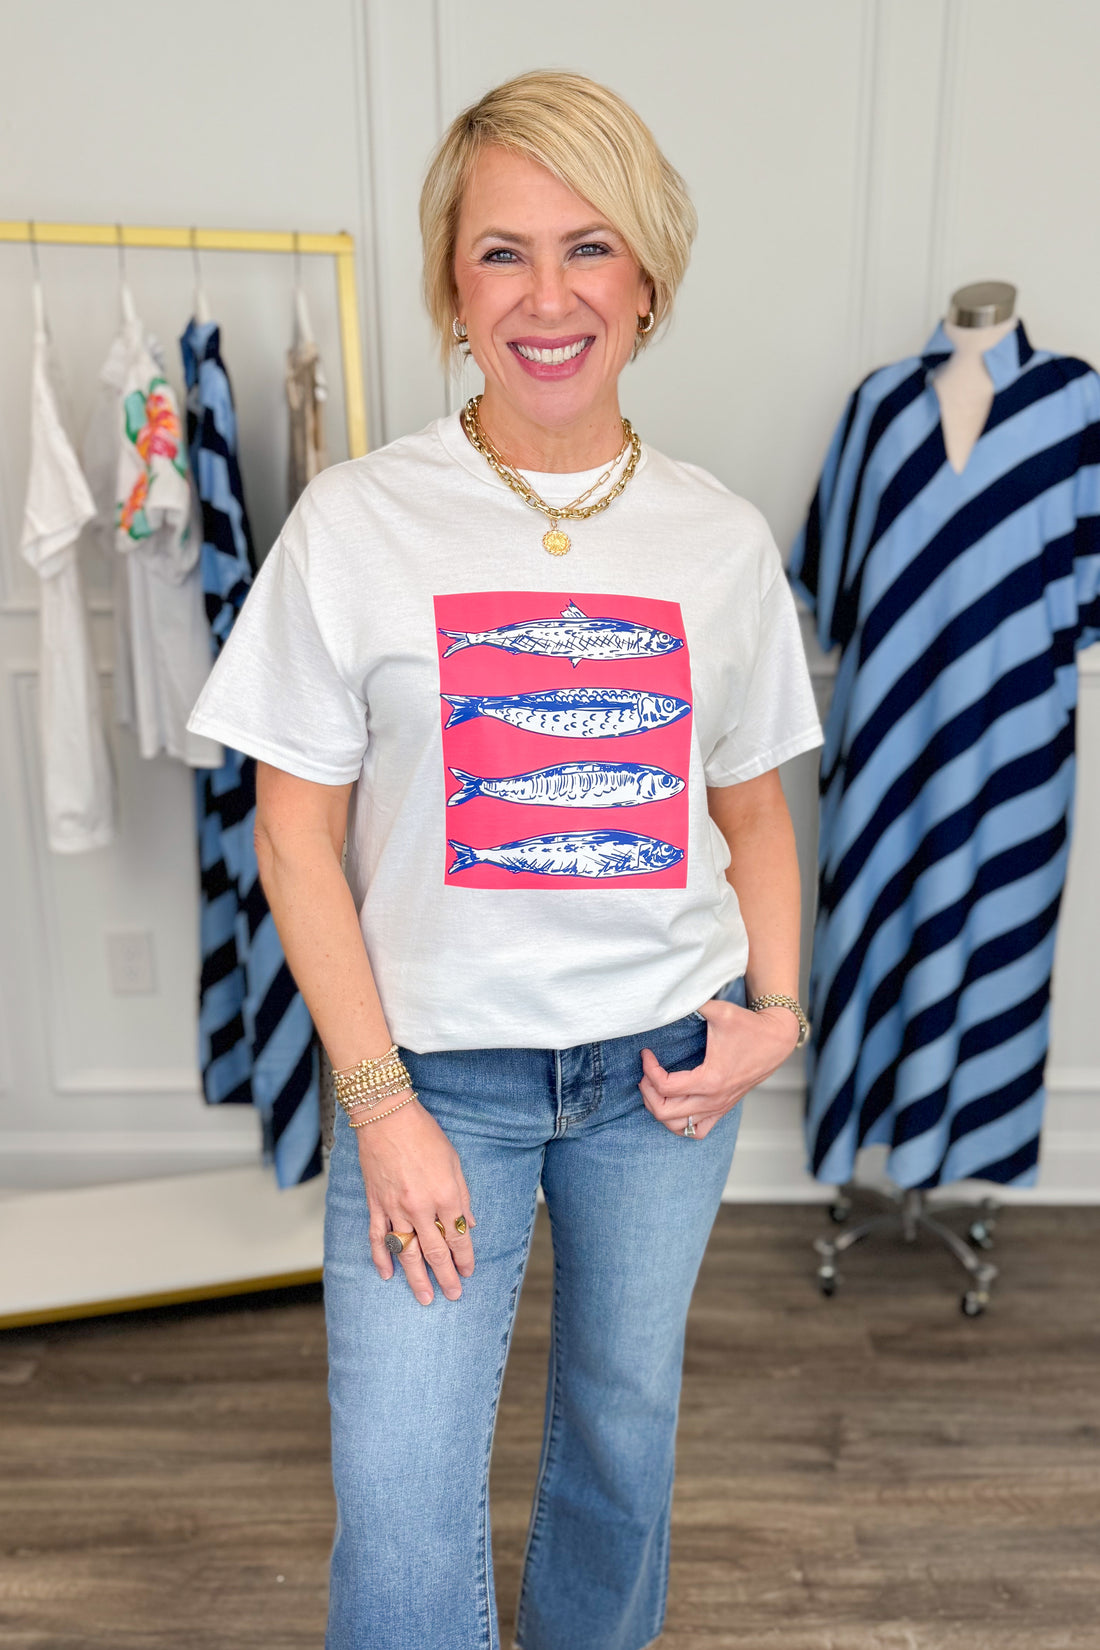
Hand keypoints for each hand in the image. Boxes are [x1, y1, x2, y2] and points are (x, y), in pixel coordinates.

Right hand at [353, 1094, 475, 1304]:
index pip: (458, 1236)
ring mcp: (395, 1208)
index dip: (465, 1257)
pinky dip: (382, 1258)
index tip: (468, 1272)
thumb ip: (462, 1195)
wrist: (386, 1116)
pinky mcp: (375, 1204)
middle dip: (446, 1276)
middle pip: (435, 1251)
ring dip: (417, 1278)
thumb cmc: (424, 1134)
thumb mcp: (454, 1161)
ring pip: (407, 1251)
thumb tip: (470, 1223)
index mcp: (445, 1195)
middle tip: (453, 1295)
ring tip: (426, 1298)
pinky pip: (378, 1237)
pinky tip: (387, 1275)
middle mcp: (421, 1207)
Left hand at [639, 1002, 798, 1137]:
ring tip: (655, 1088)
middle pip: (665, 1112)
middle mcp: (713, 1099)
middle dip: (647, 1091)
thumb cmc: (749, 1026)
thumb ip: (691, 1003)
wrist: (776, 1039)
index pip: (665, 1086)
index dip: (648, 1069)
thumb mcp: (719, 1011)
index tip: (646, 1053)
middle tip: (646, 1072)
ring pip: (677, 1126)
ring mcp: (719, 1107)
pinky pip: (697, 1131)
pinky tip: (675, 1104)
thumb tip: (668, 999)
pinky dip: (680, 1123)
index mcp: (710, 1079)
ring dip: (660, 1109)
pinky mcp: (723, 1108)